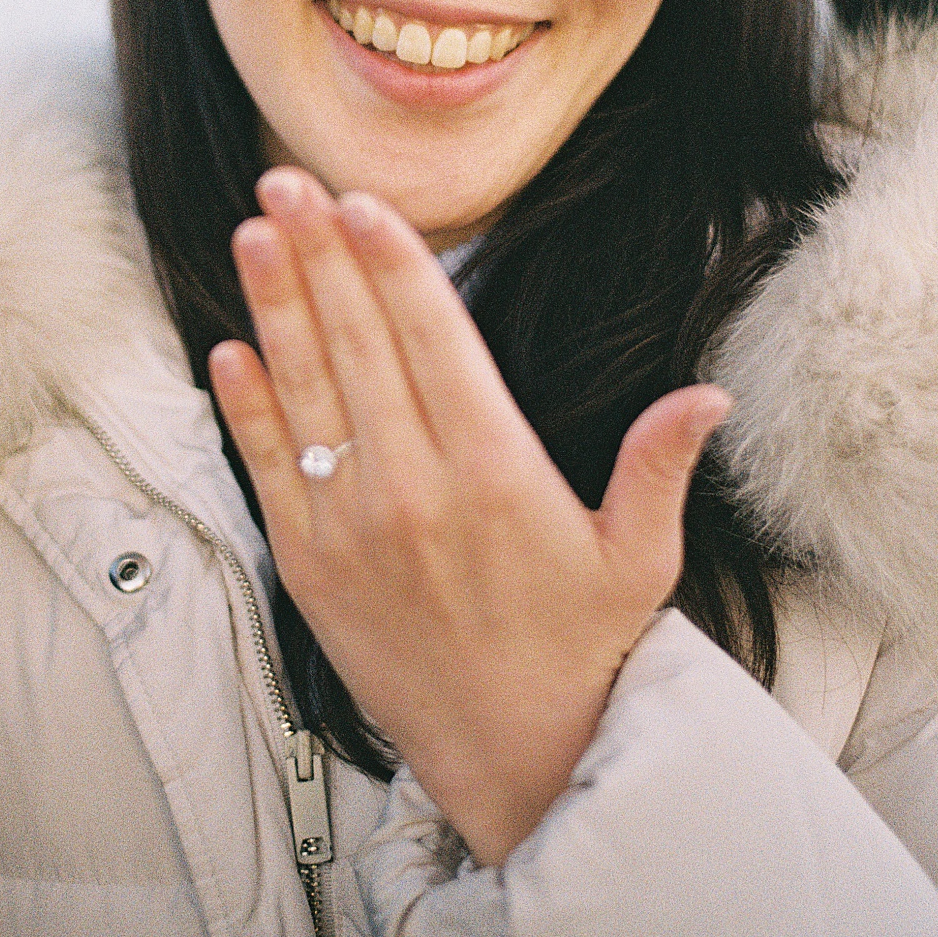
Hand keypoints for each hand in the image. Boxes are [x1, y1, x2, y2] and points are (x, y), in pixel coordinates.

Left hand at [208, 165, 731, 865]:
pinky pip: (269, 468)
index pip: (434, 340)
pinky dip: (246, 406)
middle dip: (321, 255)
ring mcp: (354, 527)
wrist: (517, 756)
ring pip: (305, 392)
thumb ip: (659, 464)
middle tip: (285, 180)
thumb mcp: (640, 555)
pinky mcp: (312, 568)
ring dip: (274, 306)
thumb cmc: (585, 647)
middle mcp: (415, 489)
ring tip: (251, 231)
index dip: (394, 264)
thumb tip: (709, 394)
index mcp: (497, 471)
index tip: (363, 202)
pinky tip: (229, 348)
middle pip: (358, 345)